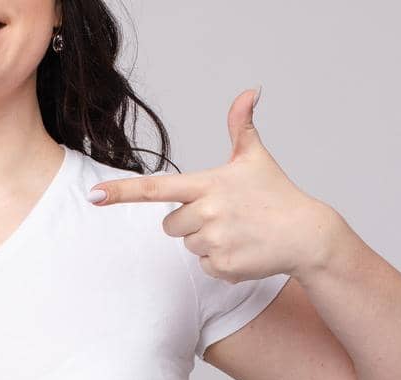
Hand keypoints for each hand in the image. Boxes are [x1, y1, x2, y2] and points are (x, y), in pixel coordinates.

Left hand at [87, 88, 335, 281]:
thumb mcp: (256, 158)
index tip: (94, 196)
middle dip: (191, 223)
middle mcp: (207, 213)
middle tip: (224, 216)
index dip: (121, 192)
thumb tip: (249, 92)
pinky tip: (244, 250)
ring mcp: (214, 241)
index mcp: (208, 184)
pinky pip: (204, 267)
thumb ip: (242, 126)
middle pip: (171, 226)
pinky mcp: (223, 266)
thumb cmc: (277, 195)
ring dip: (206, 242)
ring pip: (188, 246)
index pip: (155, 189)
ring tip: (238, 233)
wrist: (306, 235)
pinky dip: (221, 262)